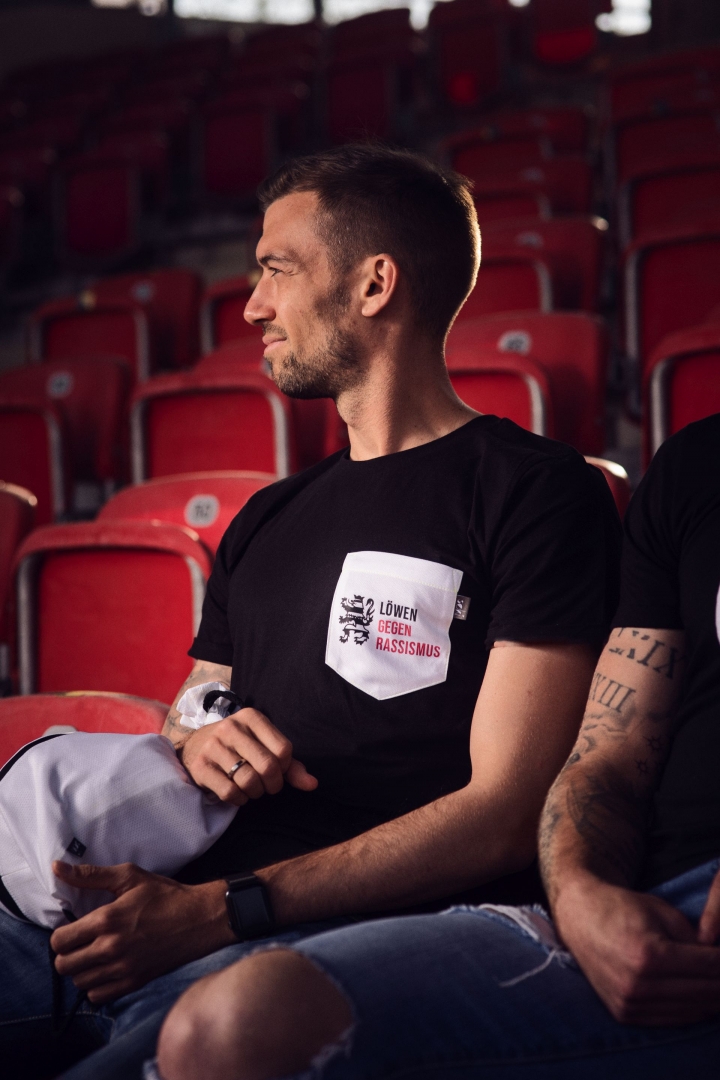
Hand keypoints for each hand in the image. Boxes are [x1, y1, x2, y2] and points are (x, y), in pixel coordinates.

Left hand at [50, 862, 232, 1004]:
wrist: (200, 919)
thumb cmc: (165, 895)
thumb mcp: (129, 877)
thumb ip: (90, 875)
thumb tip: (58, 868)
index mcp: (106, 919)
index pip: (60, 940)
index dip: (61, 934)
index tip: (73, 928)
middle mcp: (111, 948)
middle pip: (64, 965)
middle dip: (67, 953)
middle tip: (80, 943)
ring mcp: (123, 968)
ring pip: (79, 982)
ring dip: (81, 970)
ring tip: (93, 955)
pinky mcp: (134, 982)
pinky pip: (98, 996)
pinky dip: (96, 985)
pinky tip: (106, 969)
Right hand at [178, 708, 317, 806]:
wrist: (195, 747)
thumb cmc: (239, 748)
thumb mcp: (264, 747)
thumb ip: (290, 765)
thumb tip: (313, 784)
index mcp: (252, 717)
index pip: (284, 749)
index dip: (285, 768)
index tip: (277, 770)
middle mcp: (231, 728)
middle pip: (268, 766)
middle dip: (273, 784)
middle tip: (268, 786)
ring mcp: (213, 746)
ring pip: (249, 781)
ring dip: (255, 793)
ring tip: (252, 789)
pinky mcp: (200, 766)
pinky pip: (230, 792)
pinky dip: (239, 800)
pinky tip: (237, 793)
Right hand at [554, 875, 719, 1024]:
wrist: (579, 918)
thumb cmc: (621, 908)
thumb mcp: (662, 911)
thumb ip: (695, 938)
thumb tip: (719, 960)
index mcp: (649, 955)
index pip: (708, 967)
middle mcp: (638, 985)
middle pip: (703, 993)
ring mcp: (629, 1003)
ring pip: (691, 1011)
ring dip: (711, 1000)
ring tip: (716, 984)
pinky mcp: (624, 1014)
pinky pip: (671, 1019)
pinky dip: (690, 1010)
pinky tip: (700, 996)